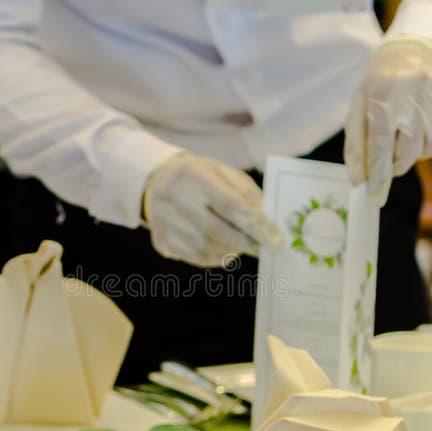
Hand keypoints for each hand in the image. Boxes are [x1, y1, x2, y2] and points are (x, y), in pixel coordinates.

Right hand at [143, 154, 283, 266]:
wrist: (155, 183)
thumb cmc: (199, 177)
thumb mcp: (223, 172)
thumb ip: (246, 193)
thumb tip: (265, 222)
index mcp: (192, 176)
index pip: (229, 205)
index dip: (256, 225)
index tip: (276, 239)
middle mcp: (174, 200)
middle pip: (217, 232)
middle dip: (246, 242)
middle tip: (263, 247)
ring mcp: (165, 224)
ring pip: (207, 249)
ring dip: (232, 250)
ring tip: (242, 244)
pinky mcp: (162, 242)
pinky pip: (196, 258)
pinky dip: (216, 257)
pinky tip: (224, 248)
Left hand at [344, 35, 431, 205]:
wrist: (416, 50)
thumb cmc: (380, 86)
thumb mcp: (359, 109)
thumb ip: (356, 147)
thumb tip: (359, 182)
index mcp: (383, 94)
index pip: (380, 145)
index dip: (378, 176)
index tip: (375, 198)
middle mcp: (415, 91)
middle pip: (408, 151)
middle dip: (397, 164)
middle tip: (391, 160)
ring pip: (431, 148)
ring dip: (417, 152)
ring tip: (408, 133)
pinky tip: (427, 126)